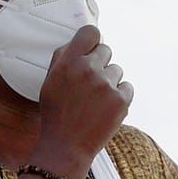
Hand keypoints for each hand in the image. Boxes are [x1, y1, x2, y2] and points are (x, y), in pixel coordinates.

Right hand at [30, 25, 131, 178]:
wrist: (66, 146)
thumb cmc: (56, 113)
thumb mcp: (50, 81)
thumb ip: (64, 57)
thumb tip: (81, 41)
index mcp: (68, 62)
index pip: (90, 32)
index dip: (93, 40)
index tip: (92, 48)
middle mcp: (88, 69)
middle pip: (106, 50)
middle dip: (100, 63)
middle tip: (90, 82)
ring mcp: (106, 84)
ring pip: (117, 70)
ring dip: (109, 81)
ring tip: (95, 100)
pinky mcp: (121, 100)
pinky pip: (127, 87)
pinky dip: (120, 96)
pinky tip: (105, 108)